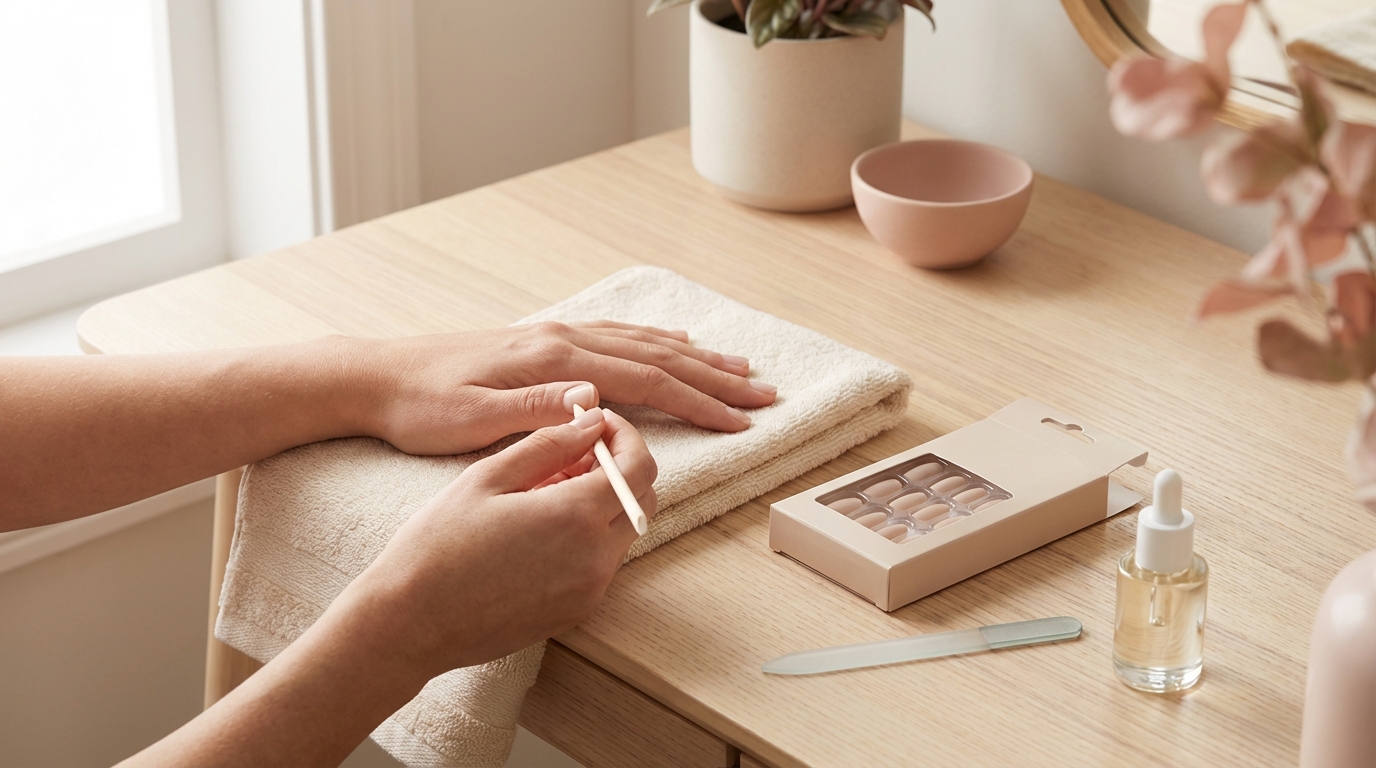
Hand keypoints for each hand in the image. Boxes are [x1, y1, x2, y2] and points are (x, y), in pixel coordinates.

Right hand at [341, 405, 655, 673]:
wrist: (411, 623)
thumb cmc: (437, 545)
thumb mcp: (488, 477)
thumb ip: (548, 444)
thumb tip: (592, 422)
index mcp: (575, 516)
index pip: (640, 466)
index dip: (626, 436)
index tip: (597, 424)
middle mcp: (596, 558)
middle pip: (641, 500)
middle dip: (619, 468)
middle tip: (572, 454)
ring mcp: (590, 590)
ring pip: (624, 531)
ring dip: (602, 502)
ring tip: (545, 491)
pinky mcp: (578, 611)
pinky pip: (603, 562)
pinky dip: (589, 536)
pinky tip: (540, 528)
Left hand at [343, 320, 775, 453]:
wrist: (377, 375)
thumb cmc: (421, 407)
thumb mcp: (469, 423)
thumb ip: (534, 412)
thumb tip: (594, 402)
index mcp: (555, 363)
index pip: (646, 381)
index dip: (699, 402)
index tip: (743, 419)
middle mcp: (564, 340)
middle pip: (658, 355)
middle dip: (716, 378)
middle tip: (766, 394)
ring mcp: (556, 335)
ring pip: (644, 341)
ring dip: (696, 357)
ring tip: (740, 368)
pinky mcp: (544, 340)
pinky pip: (617, 334)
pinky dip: (657, 340)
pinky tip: (676, 342)